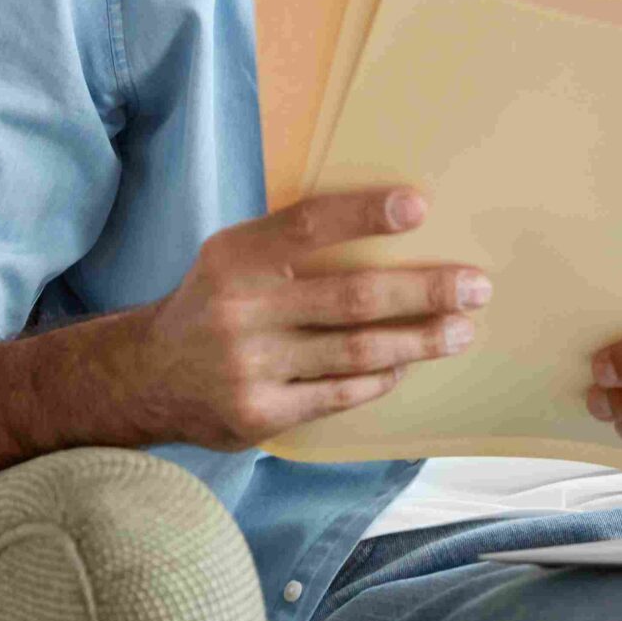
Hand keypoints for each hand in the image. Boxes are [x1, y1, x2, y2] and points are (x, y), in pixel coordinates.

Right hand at [121, 186, 490, 448]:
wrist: (146, 377)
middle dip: (424, 290)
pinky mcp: (259, 413)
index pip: (308, 226)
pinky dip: (380, 377)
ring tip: (461, 330)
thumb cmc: (216, 303)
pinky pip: (339, 394)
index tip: (419, 207)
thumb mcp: (234, 257)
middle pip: (352, 297)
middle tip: (476, 287)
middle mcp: (240, 310)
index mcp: (235, 258)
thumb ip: (293, 243)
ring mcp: (249, 366)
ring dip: (419, 340)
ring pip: (356, 351)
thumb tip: (395, 220)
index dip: (363, 215)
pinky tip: (406, 364)